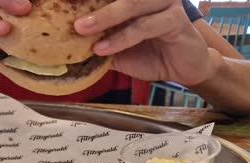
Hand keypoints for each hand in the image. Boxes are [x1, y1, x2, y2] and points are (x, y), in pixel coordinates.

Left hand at [74, 0, 217, 85]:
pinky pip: (144, 26)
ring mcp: (164, 3)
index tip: (63, 3)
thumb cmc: (151, 55)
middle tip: (70, 18)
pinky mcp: (176, 19)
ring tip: (82, 30)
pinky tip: (104, 49)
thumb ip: (98, 43)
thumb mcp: (118, 50)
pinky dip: (122, 37)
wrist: (185, 68)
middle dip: (92, 4)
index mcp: (134, 0)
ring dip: (104, 18)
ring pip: (131, 4)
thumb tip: (68, 46)